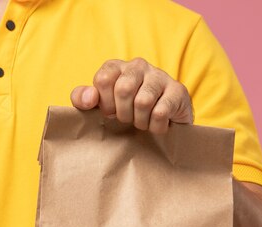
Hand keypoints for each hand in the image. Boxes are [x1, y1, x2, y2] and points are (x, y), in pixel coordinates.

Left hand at [70, 58, 192, 133]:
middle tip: (128, 119)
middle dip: (123, 114)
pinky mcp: (178, 91)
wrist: (163, 120)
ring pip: (143, 102)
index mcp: (117, 67)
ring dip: (140, 121)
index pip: (103, 79)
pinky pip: (160, 112)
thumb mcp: (100, 105)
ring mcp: (160, 76)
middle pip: (123, 89)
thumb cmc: (126, 111)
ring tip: (143, 122)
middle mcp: (139, 65)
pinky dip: (155, 126)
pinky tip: (157, 124)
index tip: (110, 112)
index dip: (105, 103)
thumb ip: (83, 98)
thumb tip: (89, 98)